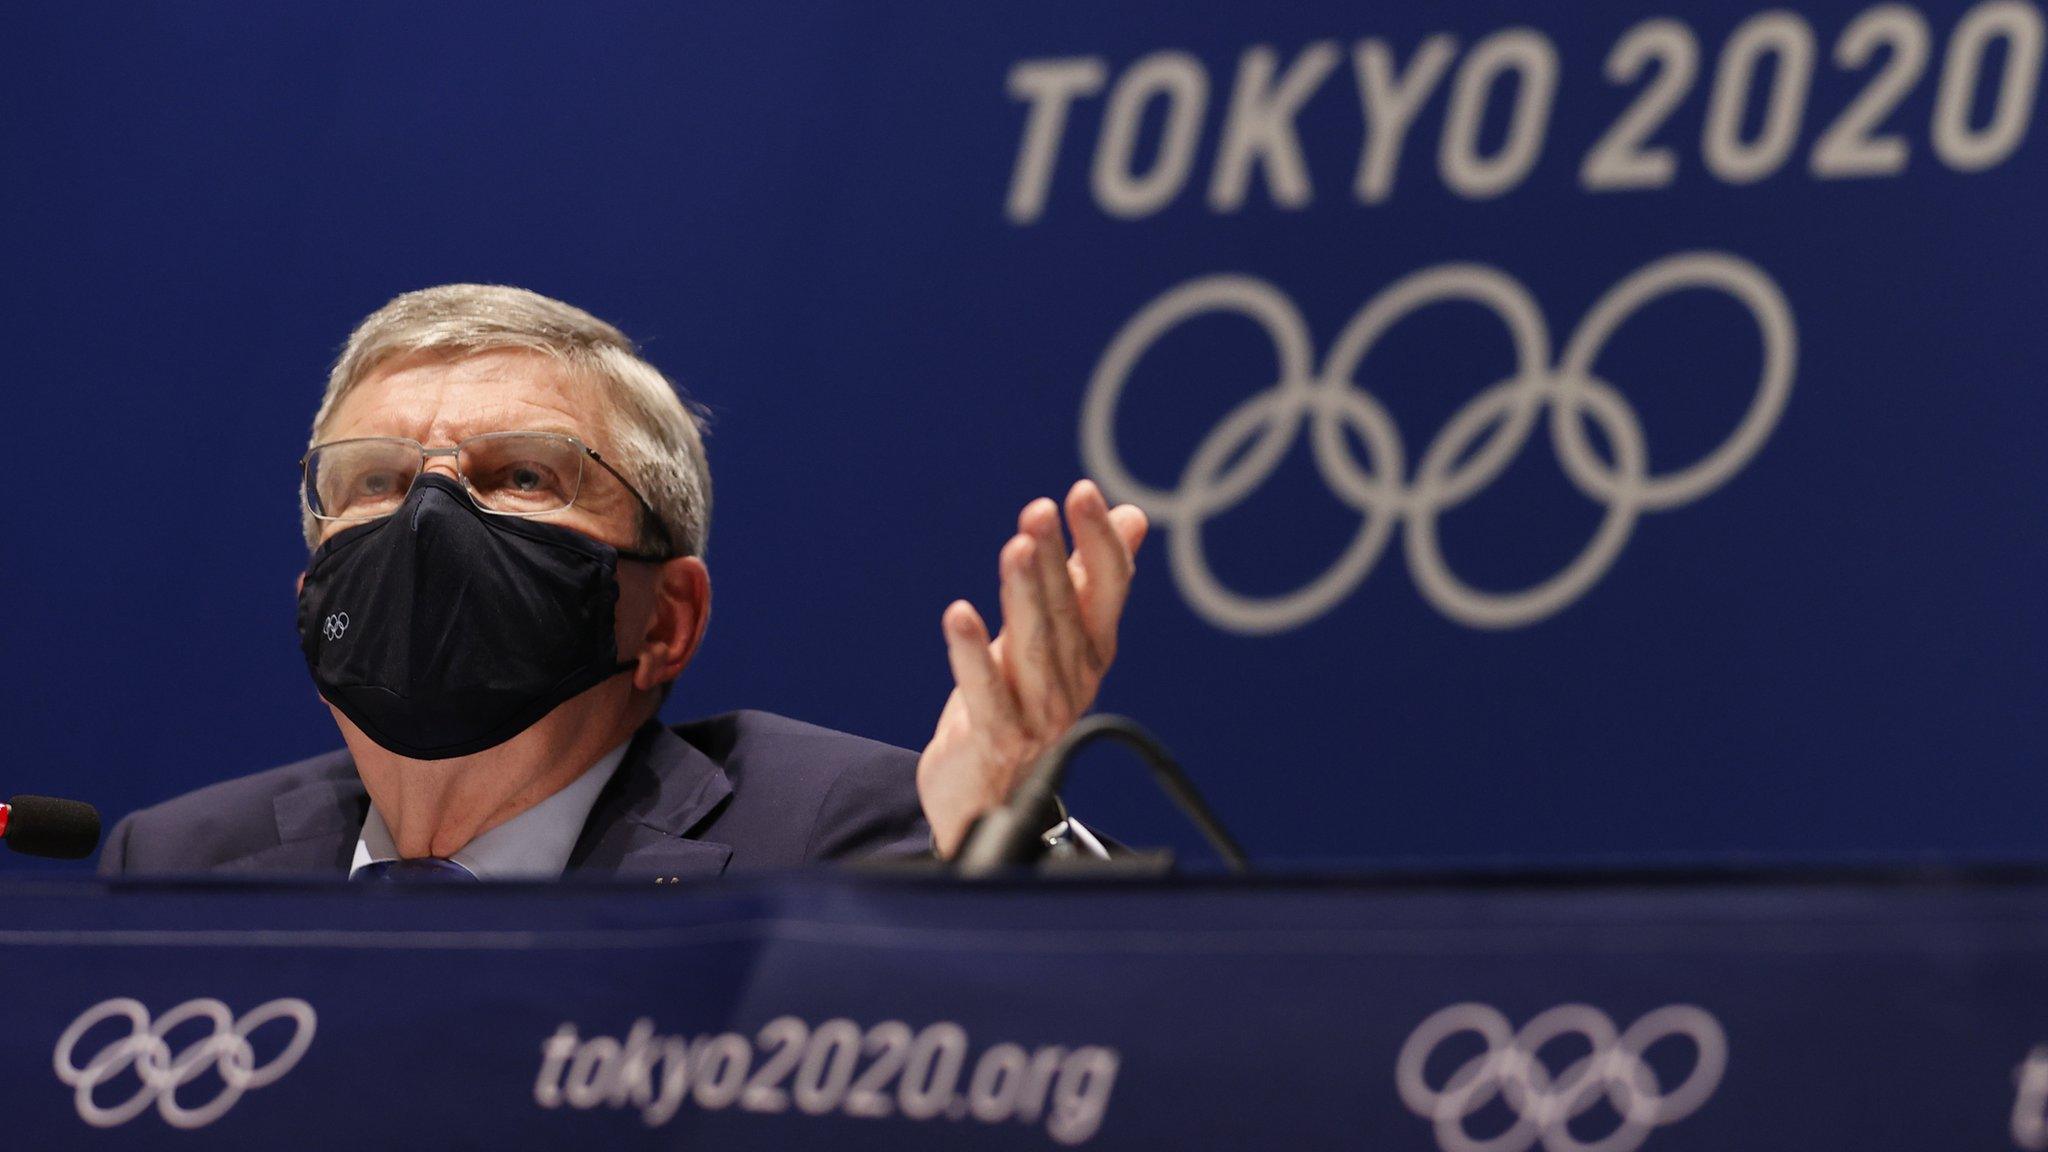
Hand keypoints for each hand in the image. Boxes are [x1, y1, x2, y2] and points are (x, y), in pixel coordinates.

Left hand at [917, 479, 1148, 857]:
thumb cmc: (1020, 702)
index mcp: (1094, 648)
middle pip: (1068, 611)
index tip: (1083, 492)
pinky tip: (958, 614)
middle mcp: (1075, 679)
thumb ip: (1089, 578)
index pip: (1109, 588)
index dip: (1099, 542)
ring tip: (1016, 548)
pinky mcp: (998, 740)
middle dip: (1056, 559)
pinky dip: (972, 653)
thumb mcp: (1056, 636)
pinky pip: (985, 693)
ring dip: (1024, 596)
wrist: (988, 795)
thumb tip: (1132, 515)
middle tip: (1040, 511)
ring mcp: (1040, 714)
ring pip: (1034, 647)